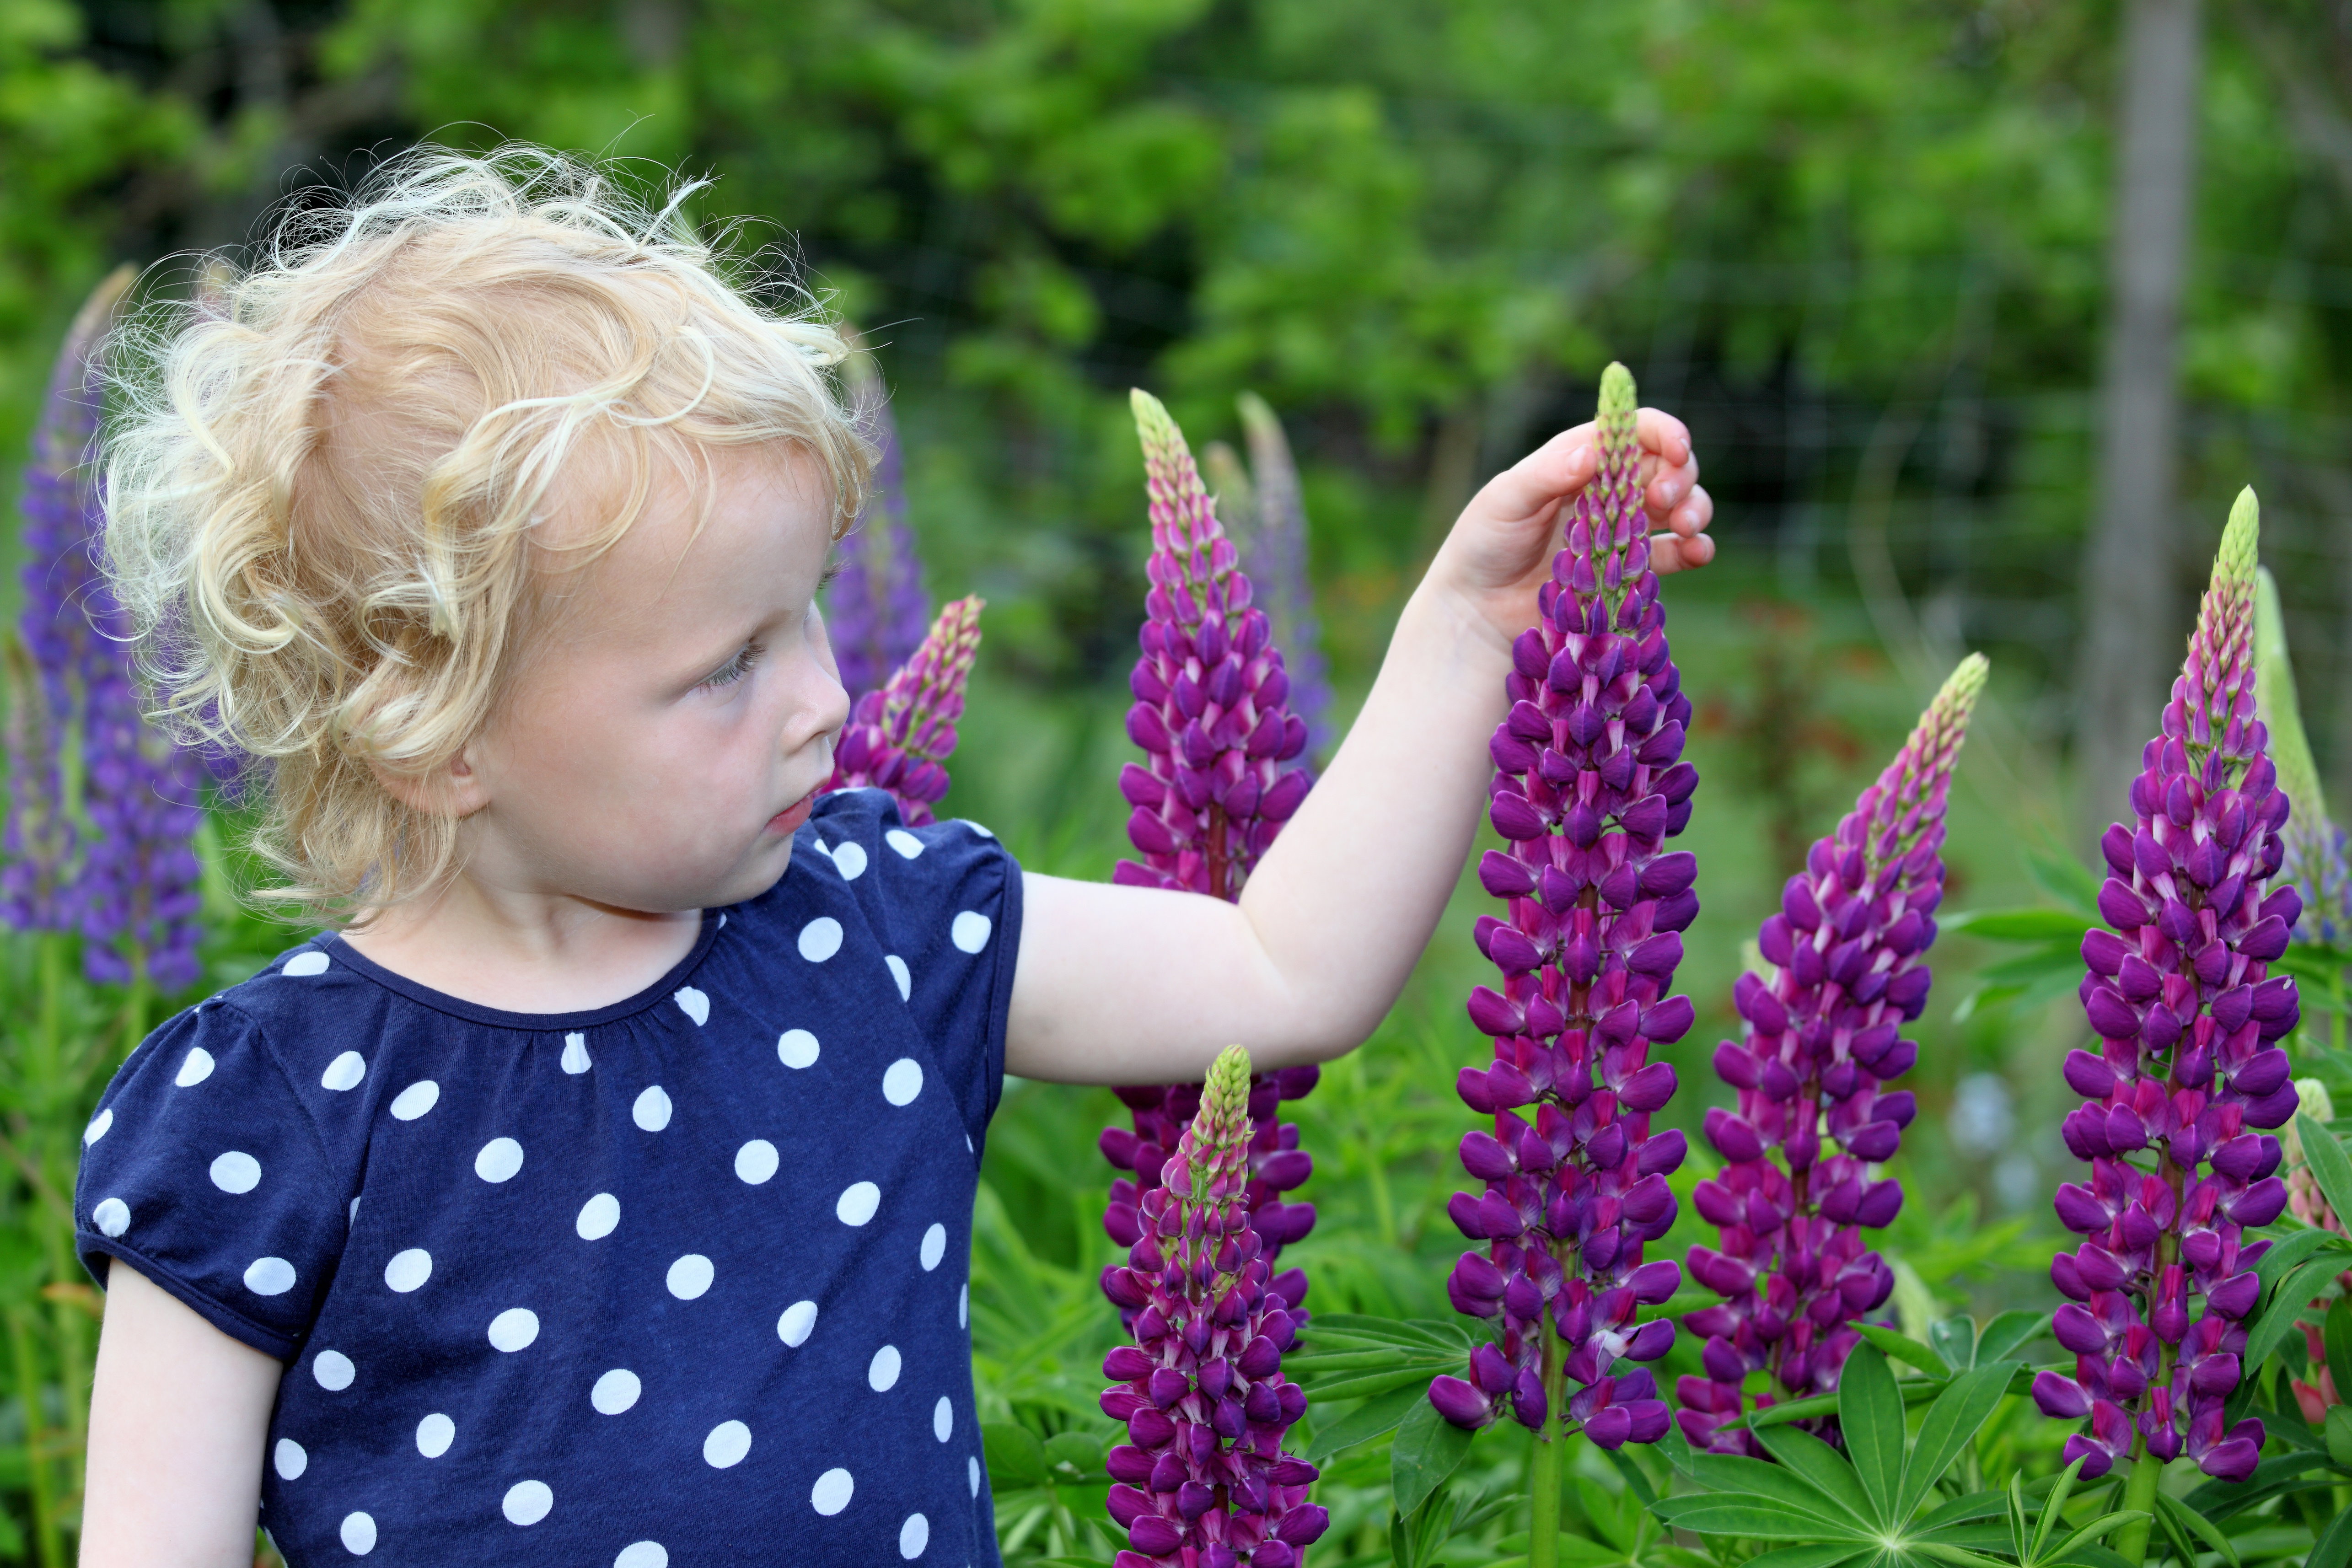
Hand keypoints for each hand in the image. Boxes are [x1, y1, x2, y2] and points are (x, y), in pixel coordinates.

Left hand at [1428, 408, 1714, 649]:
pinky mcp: (1627, 570)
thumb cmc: (1483, 545)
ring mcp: (1620, 530)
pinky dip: (1694, 549)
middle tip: (1665, 498)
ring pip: (1678, 507)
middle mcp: (1607, 489)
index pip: (1632, 431)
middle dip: (1680, 476)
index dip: (1662, 432)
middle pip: (1665, 467)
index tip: (1678, 449)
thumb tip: (1595, 452)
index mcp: (1578, 459)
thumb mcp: (1505, 501)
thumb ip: (1547, 474)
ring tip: (1685, 525)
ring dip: (1694, 509)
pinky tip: (1696, 552)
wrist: (1478, 611)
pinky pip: (1674, 554)